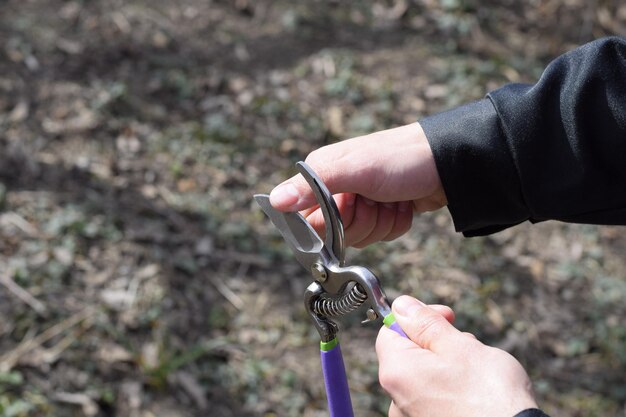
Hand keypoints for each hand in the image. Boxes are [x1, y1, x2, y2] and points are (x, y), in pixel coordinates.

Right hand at [269, 123, 446, 246]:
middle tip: (374, 199)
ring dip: (382, 223)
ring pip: (361, 238)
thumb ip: (313, 185)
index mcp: (323, 175)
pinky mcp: (382, 212)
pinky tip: (402, 204)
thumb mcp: (355, 169)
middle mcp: (338, 189)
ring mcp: (361, 202)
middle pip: (335, 234)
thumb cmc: (399, 158)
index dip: (329, 223)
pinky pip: (381, 236)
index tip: (349, 208)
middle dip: (362, 222)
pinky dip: (396, 224)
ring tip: (391, 198)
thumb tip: (275, 200)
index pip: (308, 220)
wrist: (447, 162)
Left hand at [376, 296, 537, 416]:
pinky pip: (434, 397)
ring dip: (448, 365)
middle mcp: (396, 399)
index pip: (390, 331)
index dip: (417, 318)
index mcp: (396, 372)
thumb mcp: (459, 346)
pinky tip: (476, 393)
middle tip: (469, 345)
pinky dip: (452, 389)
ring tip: (478, 372)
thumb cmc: (490, 396)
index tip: (447, 316)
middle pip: (409, 354)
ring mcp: (412, 416)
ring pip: (425, 375)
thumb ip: (425, 323)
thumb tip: (402, 305)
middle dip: (438, 342)